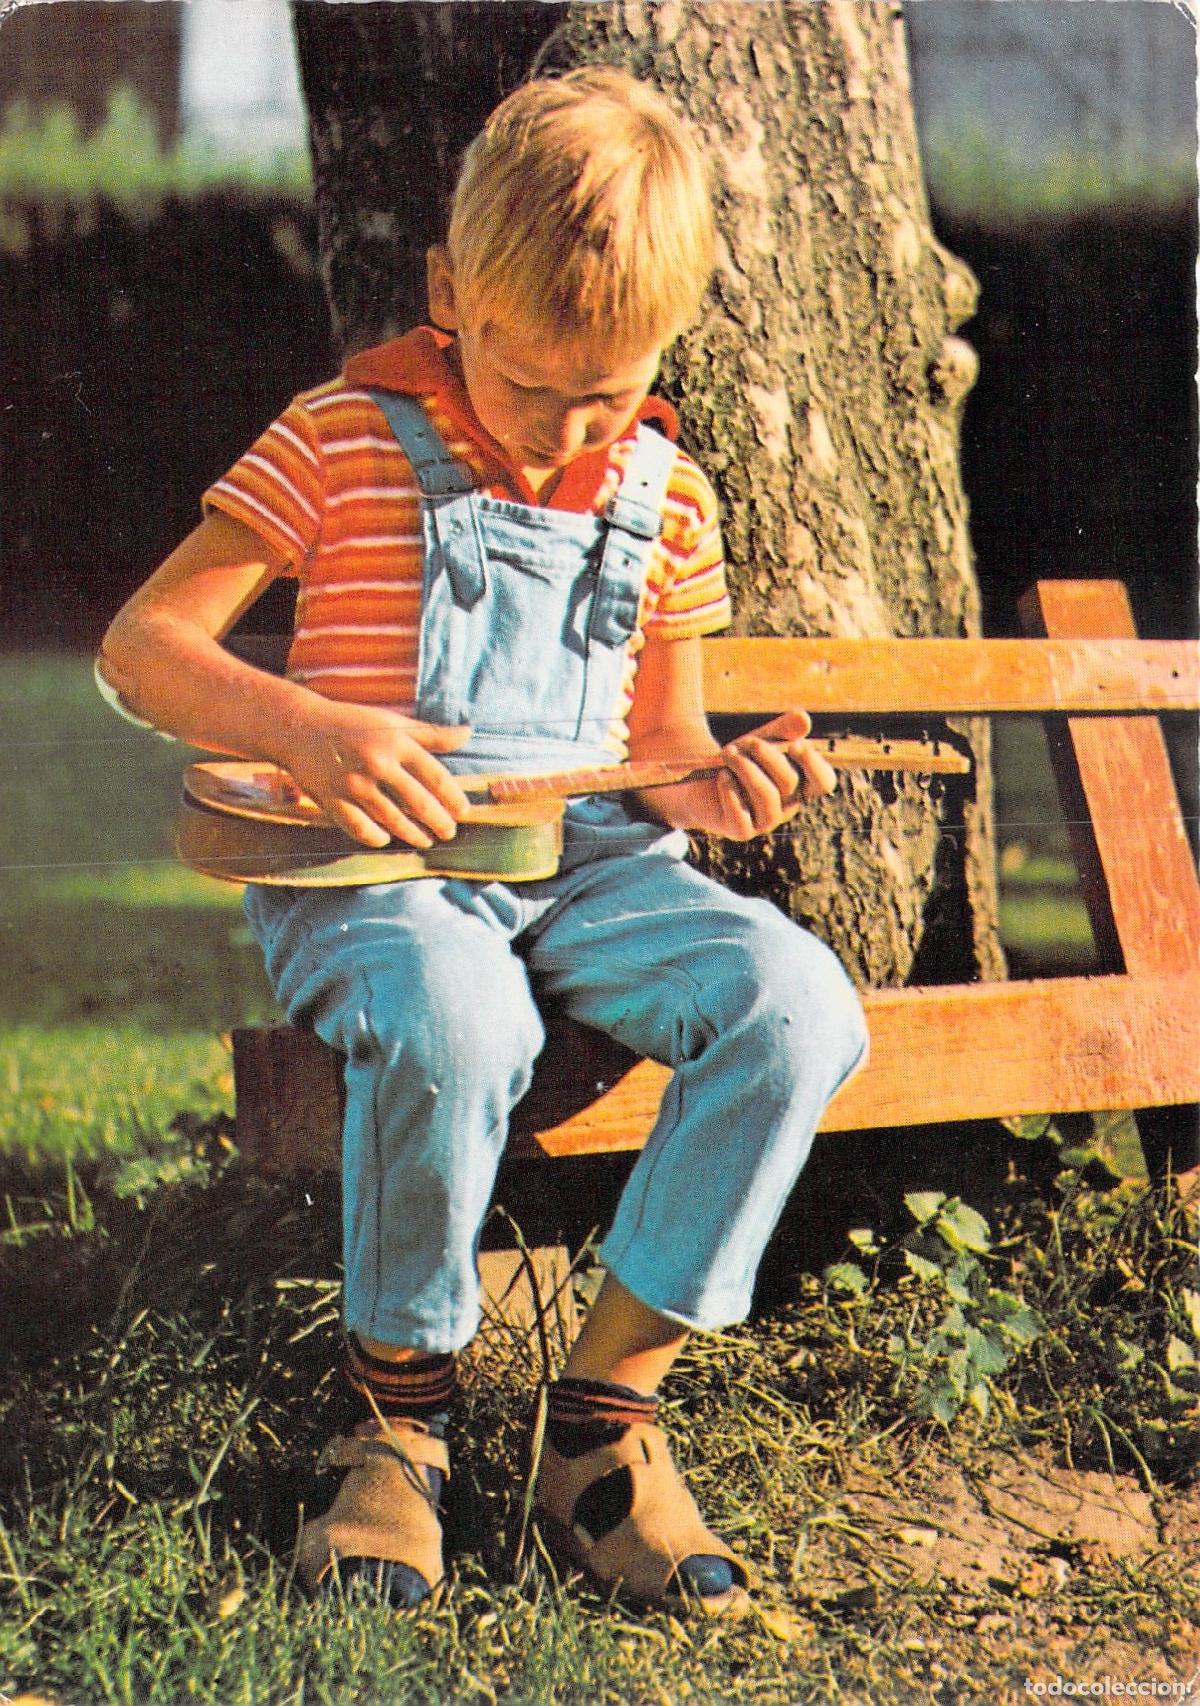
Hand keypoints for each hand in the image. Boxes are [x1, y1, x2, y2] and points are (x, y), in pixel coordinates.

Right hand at [279, 702, 472, 848]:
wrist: (299, 728)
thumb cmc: (352, 724)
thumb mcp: (392, 722)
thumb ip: (431, 734)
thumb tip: (468, 733)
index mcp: (395, 742)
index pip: (436, 776)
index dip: (454, 798)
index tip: (464, 812)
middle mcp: (377, 764)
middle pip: (419, 804)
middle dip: (439, 823)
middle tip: (448, 832)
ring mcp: (354, 785)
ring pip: (393, 820)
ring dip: (414, 834)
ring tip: (425, 840)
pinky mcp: (333, 801)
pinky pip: (362, 830)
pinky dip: (378, 838)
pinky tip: (387, 839)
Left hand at [711, 710, 836, 840]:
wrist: (700, 779)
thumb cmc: (739, 760)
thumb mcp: (761, 740)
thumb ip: (783, 729)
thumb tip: (804, 718)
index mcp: (800, 785)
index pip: (824, 782)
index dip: (813, 764)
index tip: (794, 745)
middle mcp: (787, 806)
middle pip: (790, 782)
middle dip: (767, 755)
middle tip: (745, 741)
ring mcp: (765, 821)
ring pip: (767, 797)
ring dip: (746, 769)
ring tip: (728, 752)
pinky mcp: (741, 831)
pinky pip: (742, 816)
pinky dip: (731, 791)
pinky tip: (722, 775)